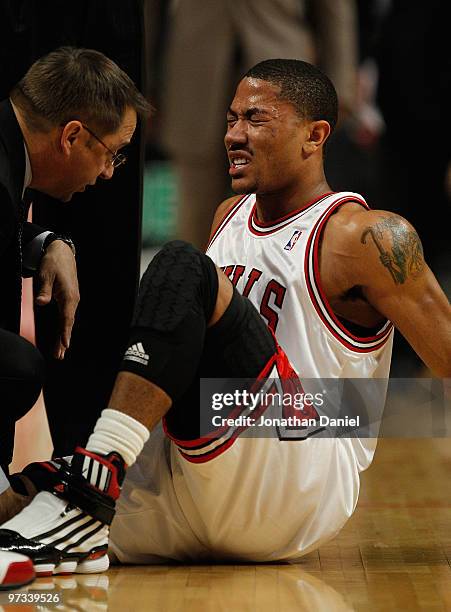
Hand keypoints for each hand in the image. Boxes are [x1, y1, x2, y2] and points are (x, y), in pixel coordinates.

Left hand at [35, 240, 79, 358]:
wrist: (62, 252)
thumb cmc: (54, 262)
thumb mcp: (46, 274)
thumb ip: (44, 290)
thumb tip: (41, 302)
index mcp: (69, 296)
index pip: (67, 318)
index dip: (65, 333)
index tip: (65, 345)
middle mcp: (73, 300)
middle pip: (68, 324)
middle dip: (63, 341)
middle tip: (59, 355)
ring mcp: (72, 300)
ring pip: (68, 321)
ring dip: (63, 336)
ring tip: (59, 351)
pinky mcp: (69, 299)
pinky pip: (67, 317)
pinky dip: (64, 328)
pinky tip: (61, 336)